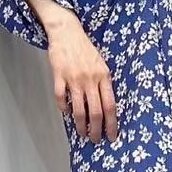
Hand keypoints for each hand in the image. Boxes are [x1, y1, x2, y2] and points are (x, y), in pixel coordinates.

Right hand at [45, 12, 118, 143]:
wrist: (67, 32)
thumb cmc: (85, 48)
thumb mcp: (101, 64)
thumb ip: (103, 83)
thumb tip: (105, 105)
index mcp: (104, 76)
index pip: (110, 105)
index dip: (112, 123)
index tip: (112, 135)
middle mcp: (90, 79)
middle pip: (95, 111)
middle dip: (96, 129)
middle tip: (96, 139)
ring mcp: (74, 78)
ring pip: (78, 109)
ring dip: (80, 125)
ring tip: (82, 133)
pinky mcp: (59, 76)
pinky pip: (61, 98)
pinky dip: (64, 108)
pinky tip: (66, 112)